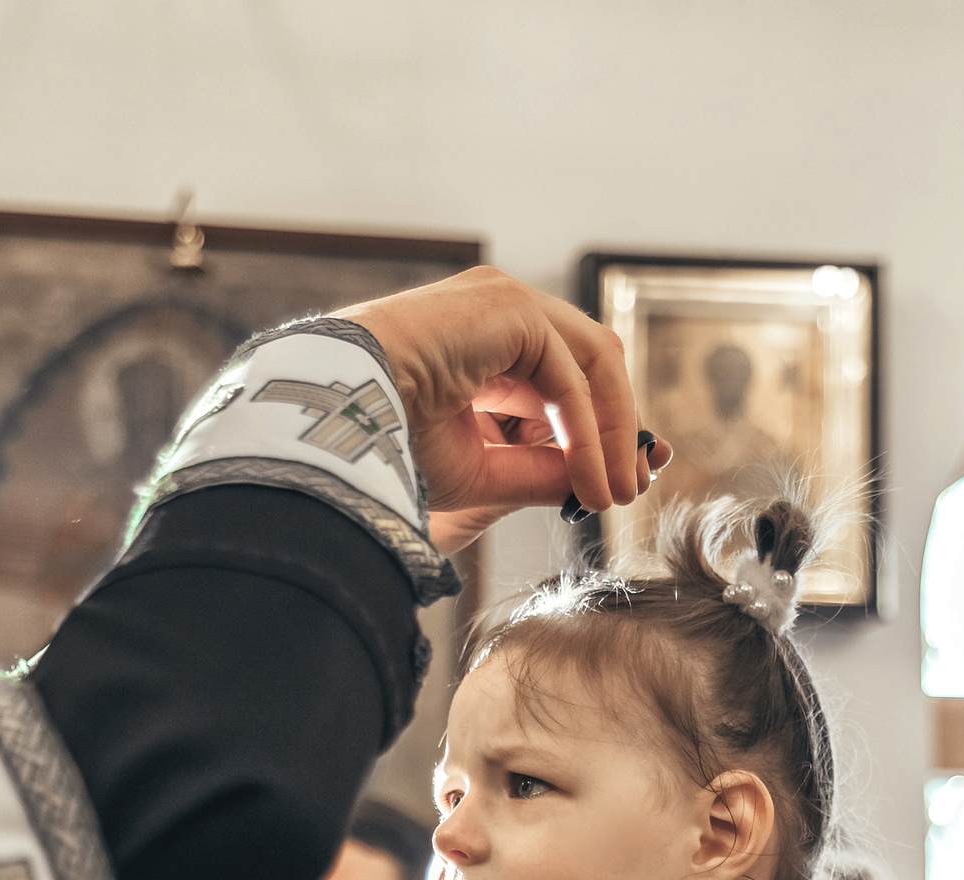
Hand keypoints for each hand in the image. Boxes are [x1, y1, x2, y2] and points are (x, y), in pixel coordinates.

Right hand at [344, 267, 671, 552]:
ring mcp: (507, 302)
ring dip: (611, 433)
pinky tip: (589, 477)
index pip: (569, 378)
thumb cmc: (387, 443)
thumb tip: (600, 486)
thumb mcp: (482, 470)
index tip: (617, 487)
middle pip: (592, 365)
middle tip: (628, 490)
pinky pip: (569, 374)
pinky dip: (588, 430)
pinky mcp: (510, 307)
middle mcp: (503, 313)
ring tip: (612, 494)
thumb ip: (543, 472)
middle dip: (617, 430)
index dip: (600, 432)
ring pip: (593, 364)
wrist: (335, 415)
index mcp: (488, 343)